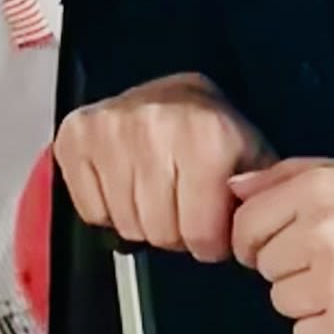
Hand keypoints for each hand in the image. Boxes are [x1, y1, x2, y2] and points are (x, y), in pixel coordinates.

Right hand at [54, 74, 267, 261]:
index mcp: (206, 137)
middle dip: (177, 232)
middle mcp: (155, 128)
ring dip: (144, 222)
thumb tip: (248, 230)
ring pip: (126, 227)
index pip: (199, 234)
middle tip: (182, 207)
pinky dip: (109, 210)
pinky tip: (126, 185)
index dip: (210, 242)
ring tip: (157, 194)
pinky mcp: (76, 137)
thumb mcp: (251, 156)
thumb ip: (257, 195)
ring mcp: (110, 131)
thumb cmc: (210, 129)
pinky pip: (91, 212)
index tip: (212, 227)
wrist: (173, 90)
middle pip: (160, 234)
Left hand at [227, 159, 333, 333]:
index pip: (247, 221)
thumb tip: (240, 186)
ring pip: (281, 300)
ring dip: (310, 298)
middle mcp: (323, 233)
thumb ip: (294, 174)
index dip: (257, 237)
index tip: (273, 245)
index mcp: (322, 190)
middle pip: (264, 263)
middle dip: (293, 265)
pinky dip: (328, 328)